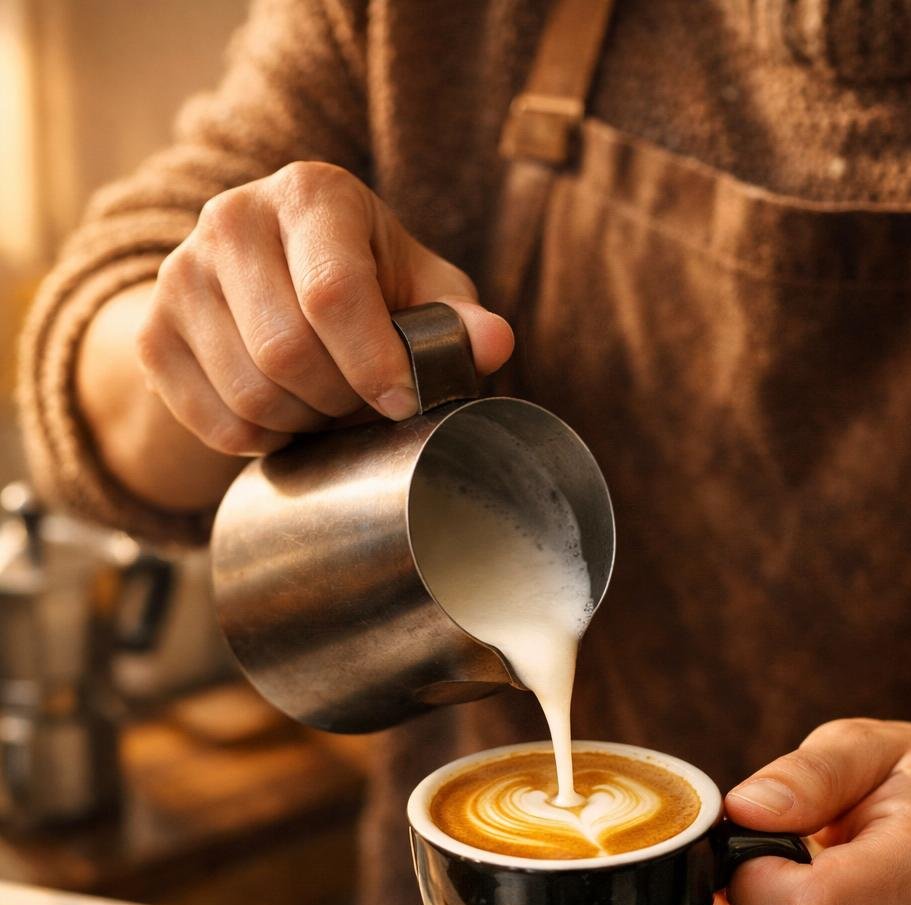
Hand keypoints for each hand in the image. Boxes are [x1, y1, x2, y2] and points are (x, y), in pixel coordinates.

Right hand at [136, 161, 513, 456]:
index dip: (374, 366)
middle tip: (363, 403)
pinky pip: (215, 423)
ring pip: (250, 395)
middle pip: (287, 354)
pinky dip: (261, 442)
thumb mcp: (423, 289)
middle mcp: (231, 217)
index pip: (333, 295)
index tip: (402, 402)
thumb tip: (494, 344)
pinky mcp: (152, 332)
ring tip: (327, 406)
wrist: (268, 286)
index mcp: (310, 194)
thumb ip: (458, 319)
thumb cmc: (367, 285)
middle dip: (339, 401)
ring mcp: (179, 273)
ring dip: (303, 424)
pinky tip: (285, 417)